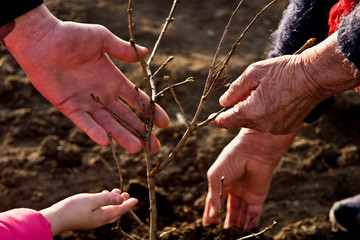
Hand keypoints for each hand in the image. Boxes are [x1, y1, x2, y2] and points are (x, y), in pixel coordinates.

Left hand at [4, 4, 168, 152]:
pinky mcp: (69, 107)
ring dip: (122, 136)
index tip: (164, 124)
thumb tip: (145, 53)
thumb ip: (122, 50)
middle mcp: (103, 95)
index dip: (151, 112)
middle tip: (155, 148)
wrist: (41, 40)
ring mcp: (87, 103)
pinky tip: (105, 141)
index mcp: (113, 80)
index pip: (136, 100)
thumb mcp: (101, 39)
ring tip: (137, 149)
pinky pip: (84, 122)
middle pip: (126, 117)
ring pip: (108, 124)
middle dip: (141, 132)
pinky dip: (93, 131)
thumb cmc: (71, 36)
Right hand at [40, 189, 136, 235]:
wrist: (56, 218)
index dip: (128, 204)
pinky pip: (100, 211)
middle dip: (123, 203)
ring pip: (108, 211)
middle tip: (128, 194)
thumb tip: (122, 199)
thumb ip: (107, 199)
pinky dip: (105, 203)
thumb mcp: (92, 200)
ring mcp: (92, 220)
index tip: (136, 199)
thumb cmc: (73, 208)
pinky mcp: (86, 218)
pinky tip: (102, 196)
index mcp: (102, 216)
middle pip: (115, 212)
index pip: (120, 210)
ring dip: (113, 202)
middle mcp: (99, 220)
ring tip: (117, 192)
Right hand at [202, 127, 299, 227]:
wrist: (255, 150)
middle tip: (220, 235)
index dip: (210, 213)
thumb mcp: (216, 177)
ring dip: (236, 226)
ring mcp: (245, 194)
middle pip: (227, 210)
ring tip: (231, 237)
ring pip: (239, 215)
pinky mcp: (257, 198)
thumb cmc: (232, 158)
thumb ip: (213, 197)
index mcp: (220, 182)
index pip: (214, 202)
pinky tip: (246, 234)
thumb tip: (211, 216)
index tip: (207, 226)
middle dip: (224, 223)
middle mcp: (233, 189)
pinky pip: (253, 215)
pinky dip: (250, 225)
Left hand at [213, 33, 359, 133]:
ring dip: (253, 112)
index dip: (217, 119)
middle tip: (248, 93)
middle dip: (239, 110)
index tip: (213, 118)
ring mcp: (275, 129)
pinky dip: (266, 116)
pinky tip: (276, 101)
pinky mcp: (285, 129)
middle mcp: (262, 125)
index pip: (226, 121)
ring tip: (266, 93)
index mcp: (251, 111)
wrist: (315, 77)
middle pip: (240, 121)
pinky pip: (268, 124)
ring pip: (254, 123)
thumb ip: (235, 90)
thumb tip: (222, 103)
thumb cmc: (283, 71)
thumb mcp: (253, 73)